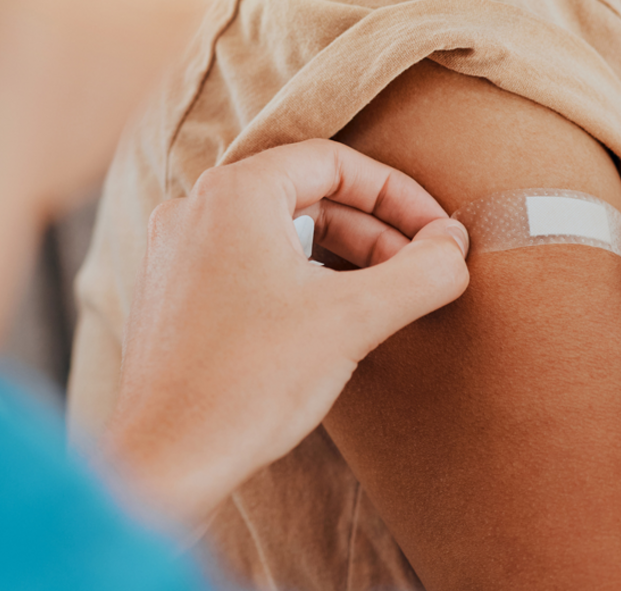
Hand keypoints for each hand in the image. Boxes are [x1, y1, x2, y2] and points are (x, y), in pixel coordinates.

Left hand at [106, 139, 469, 522]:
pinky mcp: (173, 292)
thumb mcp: (354, 320)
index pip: (333, 161)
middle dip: (373, 229)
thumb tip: (454, 245)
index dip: (398, 194)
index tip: (438, 234)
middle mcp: (195, 208)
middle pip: (306, 193)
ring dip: (339, 255)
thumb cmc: (248, 383)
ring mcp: (177, 251)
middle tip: (421, 269)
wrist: (166, 459)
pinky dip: (297, 277)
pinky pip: (247, 262)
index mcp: (234, 193)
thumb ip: (420, 273)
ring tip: (385, 297)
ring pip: (277, 230)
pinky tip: (329, 319)